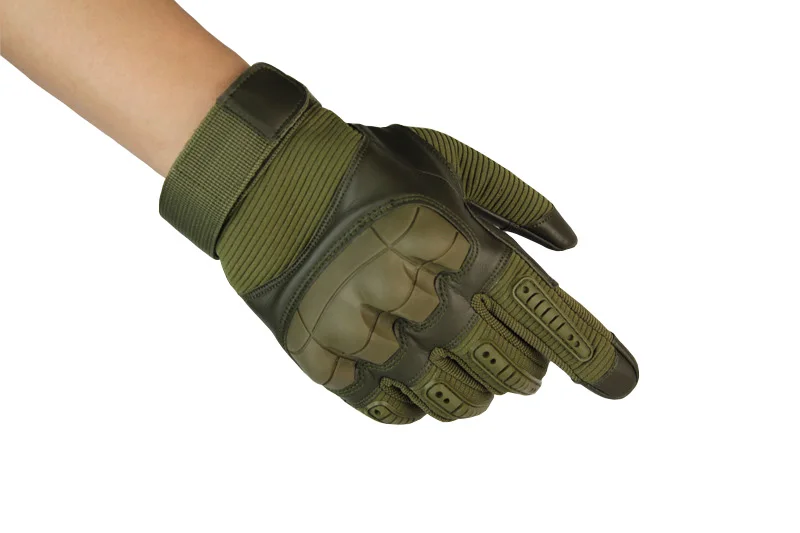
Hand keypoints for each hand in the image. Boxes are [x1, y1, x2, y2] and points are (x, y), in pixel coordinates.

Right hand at [161, 63, 638, 422]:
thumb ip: (515, 202)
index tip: (621, 382)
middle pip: (503, 365)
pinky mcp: (323, 359)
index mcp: (455, 243)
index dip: (589, 352)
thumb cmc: (364, 166)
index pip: (541, 312)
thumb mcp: (446, 162)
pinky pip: (388, 408)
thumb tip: (569, 247)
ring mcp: (366, 332)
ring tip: (477, 382)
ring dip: (475, 395)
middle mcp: (416, 294)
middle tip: (523, 367)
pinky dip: (415, 405)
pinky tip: (419, 384)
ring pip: (450, 398)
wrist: (265, 179)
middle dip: (524, 370)